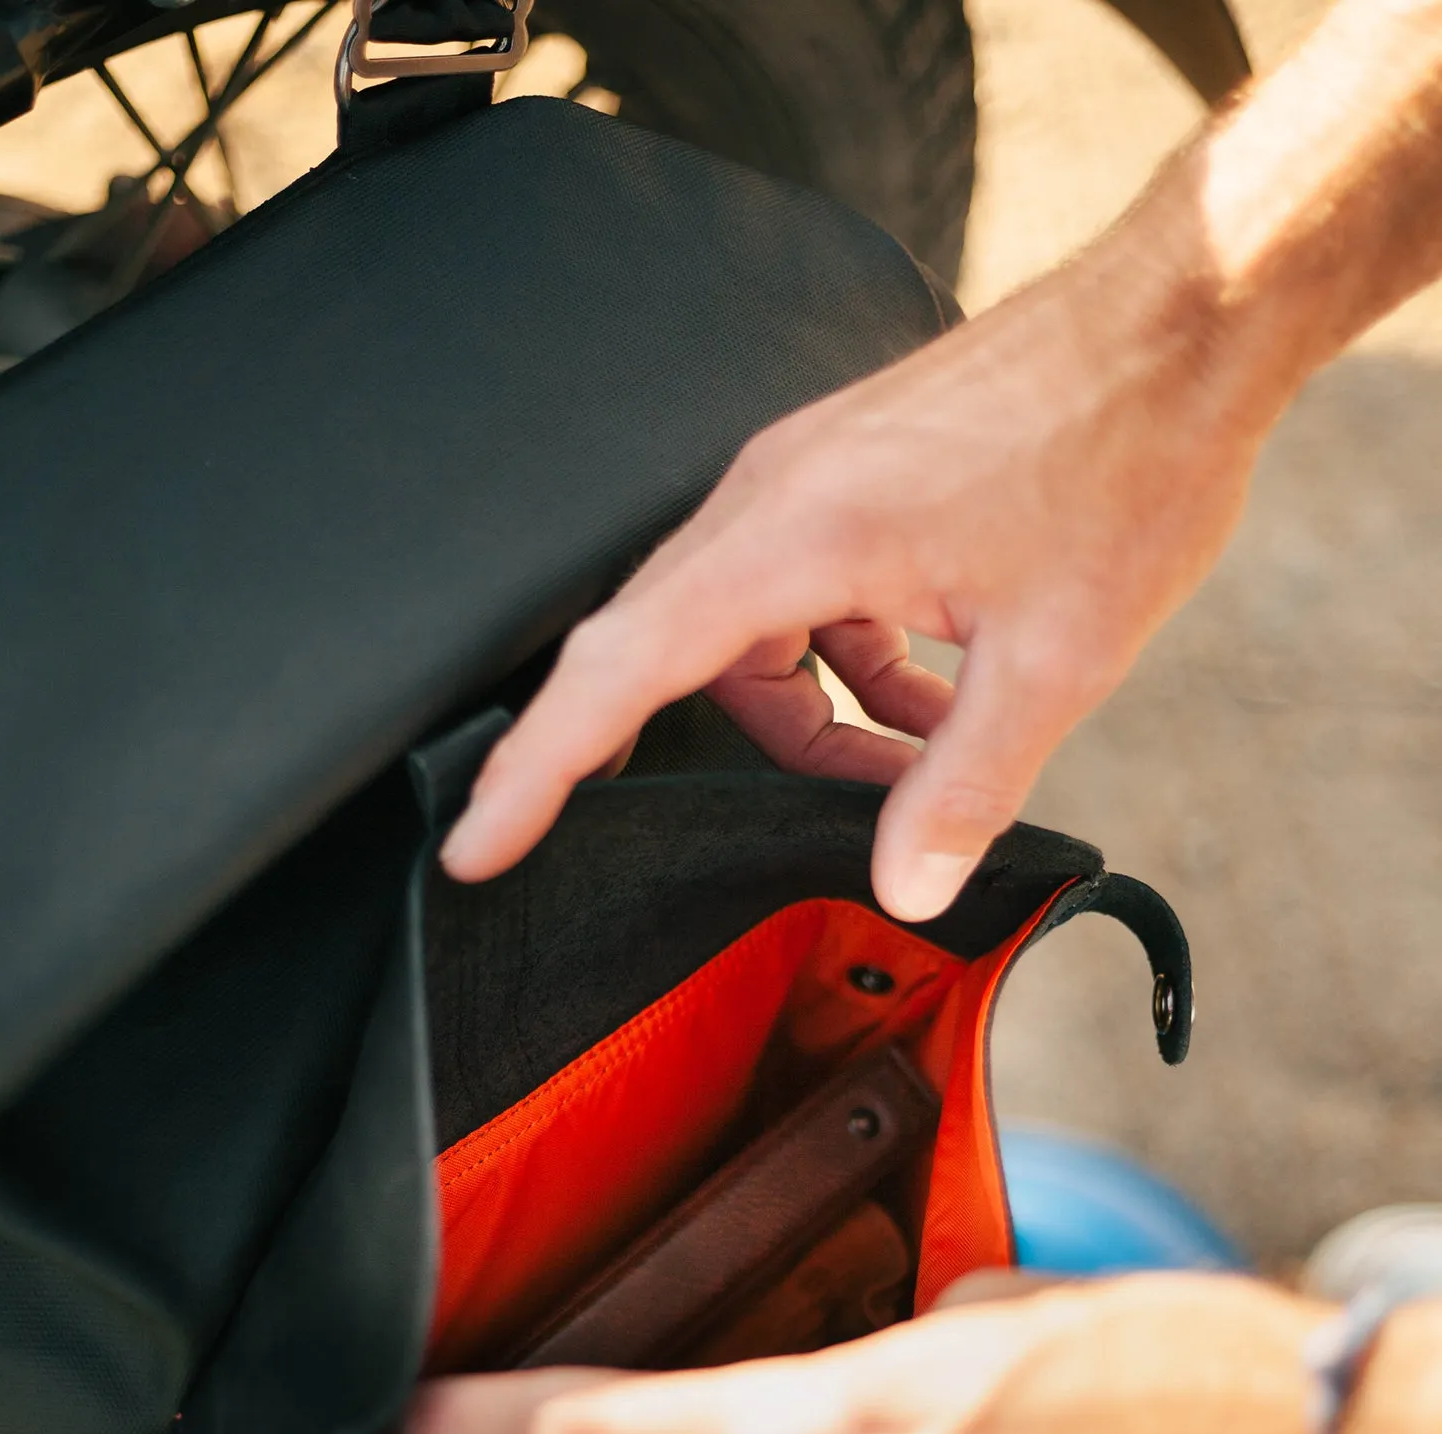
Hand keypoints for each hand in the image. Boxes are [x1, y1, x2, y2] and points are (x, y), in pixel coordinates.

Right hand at [439, 200, 1270, 921]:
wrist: (1187, 317)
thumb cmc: (1127, 451)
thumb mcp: (1056, 656)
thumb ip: (965, 785)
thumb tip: (906, 886)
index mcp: (794, 534)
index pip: (620, 668)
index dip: (536, 769)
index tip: (476, 841)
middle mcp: (775, 497)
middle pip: (675, 660)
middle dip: (708, 762)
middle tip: (752, 845)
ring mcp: (809, 480)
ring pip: (748, 635)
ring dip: (813, 718)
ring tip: (916, 768)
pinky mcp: (850, 478)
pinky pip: (804, 597)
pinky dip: (850, 664)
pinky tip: (934, 699)